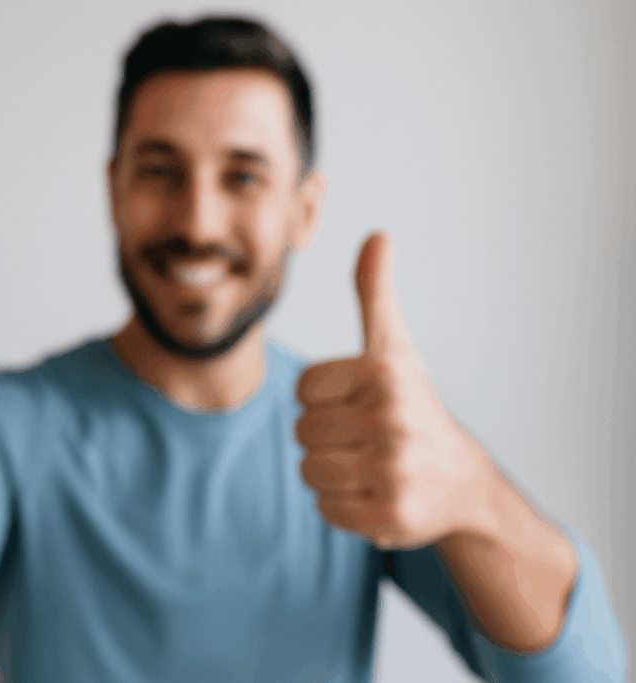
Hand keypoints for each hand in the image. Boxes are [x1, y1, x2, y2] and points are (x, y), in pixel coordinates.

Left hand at [294, 231, 492, 549]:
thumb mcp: (394, 347)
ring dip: (331, 470)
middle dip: (327, 435)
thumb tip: (378, 234)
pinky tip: (375, 493)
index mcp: (384, 374)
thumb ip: (375, 292)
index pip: (302, 390)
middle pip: (302, 431)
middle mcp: (391, 422)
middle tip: (367, 436)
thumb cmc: (412, 405)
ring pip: (309, 470)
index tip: (359, 401)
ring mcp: (392, 473)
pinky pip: (325, 508)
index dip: (323, 398)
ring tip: (370, 464)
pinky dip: (342, 505)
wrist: (459, 481)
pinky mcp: (389, 518)